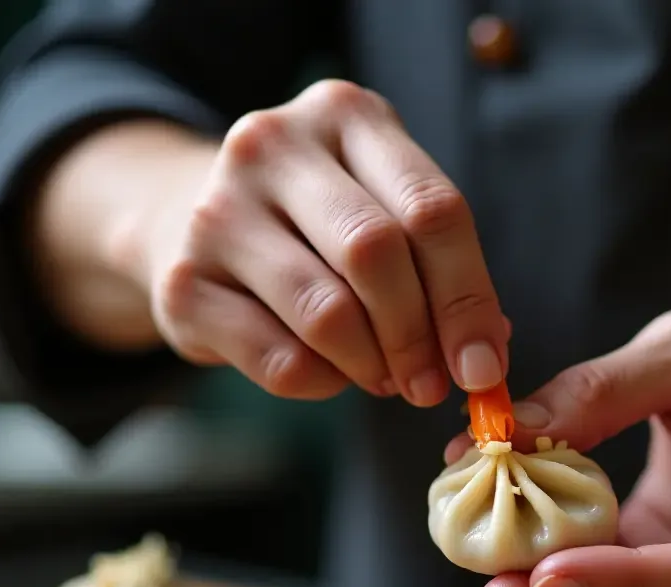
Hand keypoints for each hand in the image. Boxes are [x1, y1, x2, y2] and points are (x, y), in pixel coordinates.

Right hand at [137, 81, 509, 402]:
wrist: (186, 218)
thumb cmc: (312, 224)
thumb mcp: (380, 209)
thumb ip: (435, 267)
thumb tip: (487, 352)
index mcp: (345, 115)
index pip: (431, 209)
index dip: (469, 299)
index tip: (485, 365)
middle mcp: (273, 146)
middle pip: (375, 253)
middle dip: (418, 337)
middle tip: (431, 386)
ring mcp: (218, 211)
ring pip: (326, 312)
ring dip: (373, 366)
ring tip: (386, 379)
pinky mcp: (183, 284)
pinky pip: (280, 359)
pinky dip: (323, 383)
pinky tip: (330, 373)